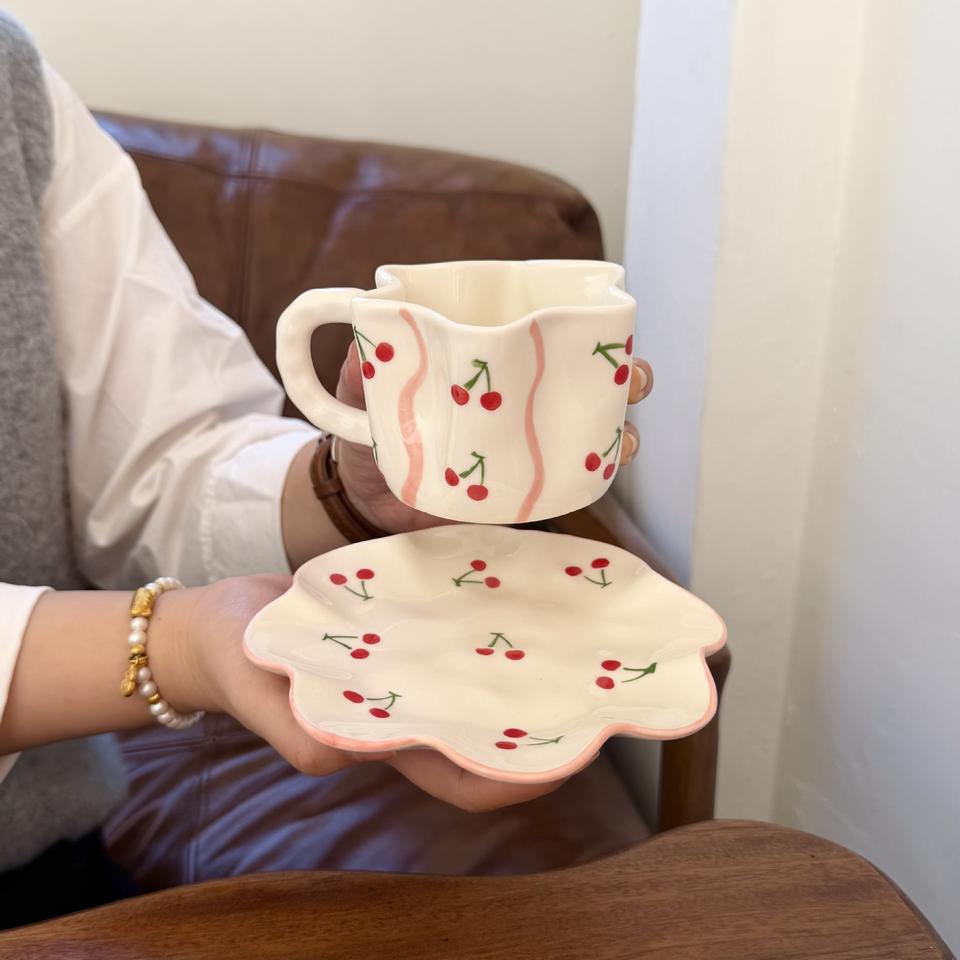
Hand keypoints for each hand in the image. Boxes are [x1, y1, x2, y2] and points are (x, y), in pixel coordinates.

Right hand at [164, 576, 564, 811]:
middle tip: (593, 688)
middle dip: (538, 722)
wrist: (219, 620)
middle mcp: (406, 711)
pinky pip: (454, 638)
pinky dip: (484, 631)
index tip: (569, 754)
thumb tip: (352, 751)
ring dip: (519, 675)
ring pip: (476, 683)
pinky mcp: (402, 635)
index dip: (515, 777)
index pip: (461, 776)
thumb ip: (301, 732)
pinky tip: (513, 600)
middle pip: (485, 730)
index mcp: (379, 741)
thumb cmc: (235, 660)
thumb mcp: (260, 697)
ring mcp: (408, 673)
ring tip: (569, 644)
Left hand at [335, 341, 653, 532]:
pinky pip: (568, 478)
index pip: (545, 335)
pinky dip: (594, 472)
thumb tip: (365, 336)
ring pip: (589, 427)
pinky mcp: (523, 487)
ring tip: (628, 434)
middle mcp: (518, 397)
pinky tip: (607, 467)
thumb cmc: (372, 426)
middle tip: (633, 378)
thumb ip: (365, 362)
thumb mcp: (363, 389)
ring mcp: (525, 442)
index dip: (585, 327)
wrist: (364, 496)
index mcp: (490, 361)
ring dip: (619, 426)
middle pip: (585, 378)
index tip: (609, 326)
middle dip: (623, 374)